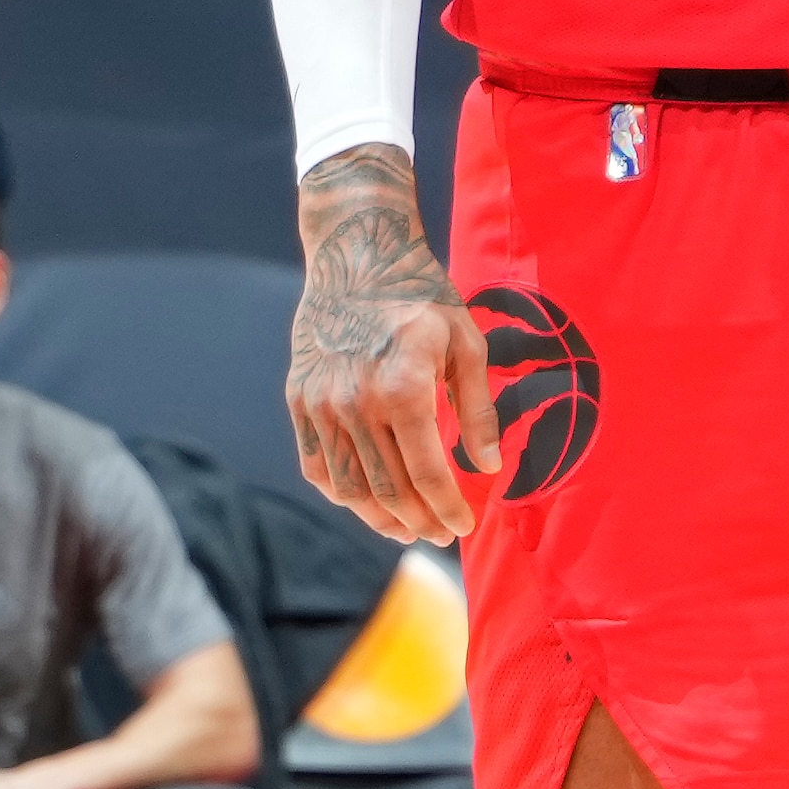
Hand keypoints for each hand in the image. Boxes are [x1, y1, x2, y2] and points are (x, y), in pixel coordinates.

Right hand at [288, 145, 492, 541]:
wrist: (356, 253)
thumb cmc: (422, 296)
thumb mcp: (466, 343)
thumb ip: (479, 409)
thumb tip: (488, 467)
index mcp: (403, 387)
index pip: (427, 473)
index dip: (448, 508)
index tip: (464, 526)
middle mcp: (356, 401)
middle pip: (388, 489)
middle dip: (419, 521)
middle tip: (440, 535)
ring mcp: (320, 402)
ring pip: (349, 487)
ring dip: (380, 518)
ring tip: (406, 529)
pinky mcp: (299, 399)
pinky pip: (317, 464)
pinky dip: (342, 493)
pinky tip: (366, 501)